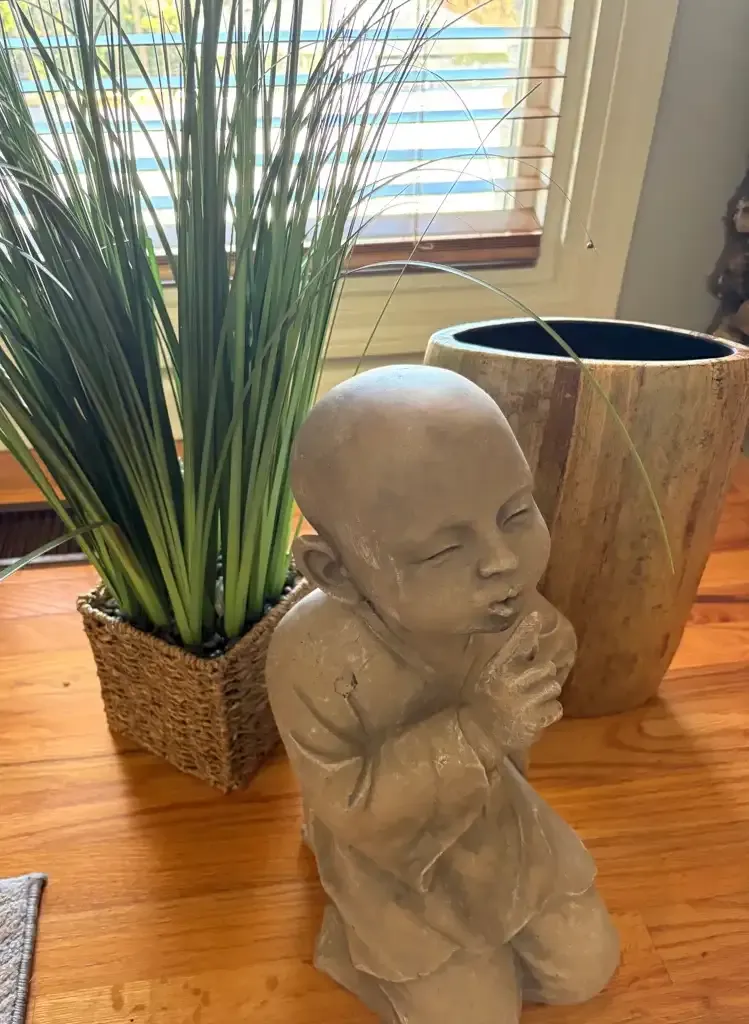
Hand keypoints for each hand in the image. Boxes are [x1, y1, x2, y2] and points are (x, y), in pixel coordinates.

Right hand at [473, 612, 562, 750]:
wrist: (479, 735)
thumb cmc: (487, 701)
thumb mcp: (493, 675)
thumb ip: (512, 656)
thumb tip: (534, 635)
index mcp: (499, 668)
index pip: (516, 644)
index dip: (527, 630)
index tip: (535, 616)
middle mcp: (510, 682)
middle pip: (548, 668)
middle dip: (543, 677)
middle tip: (530, 687)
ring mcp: (523, 702)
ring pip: (554, 687)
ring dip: (546, 695)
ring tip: (530, 702)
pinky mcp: (535, 720)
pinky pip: (556, 708)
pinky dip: (549, 712)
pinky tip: (534, 715)